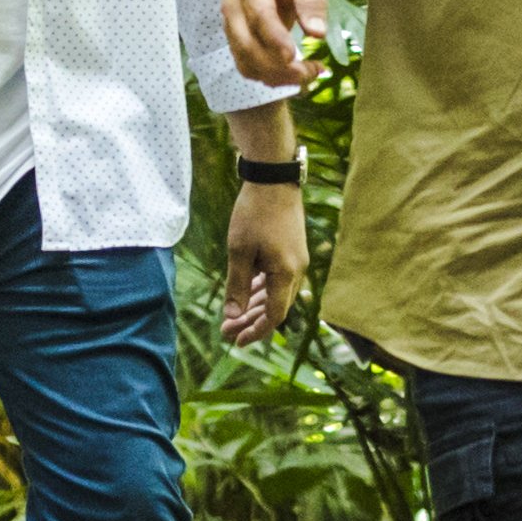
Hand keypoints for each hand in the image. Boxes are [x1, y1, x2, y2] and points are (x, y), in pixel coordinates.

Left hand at [218, 175, 308, 345]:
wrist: (273, 179)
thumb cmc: (254, 213)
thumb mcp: (239, 252)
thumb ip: (236, 286)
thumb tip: (232, 317)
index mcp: (285, 274)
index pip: (274, 315)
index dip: (255, 331)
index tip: (236, 341)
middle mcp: (296, 271)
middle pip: (275, 307)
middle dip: (250, 321)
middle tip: (225, 331)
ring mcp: (295, 260)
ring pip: (275, 293)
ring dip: (254, 306)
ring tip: (231, 317)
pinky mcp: (291, 250)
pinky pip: (277, 278)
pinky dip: (261, 289)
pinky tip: (246, 293)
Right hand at [220, 0, 331, 87]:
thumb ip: (312, 1)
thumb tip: (317, 33)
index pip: (259, 15)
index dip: (274, 38)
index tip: (292, 56)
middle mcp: (234, 8)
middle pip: (247, 46)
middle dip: (280, 67)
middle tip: (313, 71)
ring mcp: (231, 29)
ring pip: (247, 63)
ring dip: (279, 77)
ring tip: (311, 73)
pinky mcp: (236, 44)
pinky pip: (249, 69)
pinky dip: (273, 78)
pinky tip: (297, 74)